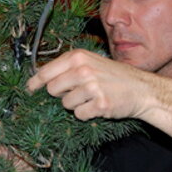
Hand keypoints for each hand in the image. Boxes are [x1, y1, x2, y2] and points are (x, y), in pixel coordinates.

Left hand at [27, 49, 152, 120]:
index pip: (45, 71)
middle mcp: (83, 70)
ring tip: (92, 98)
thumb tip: (41, 79)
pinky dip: (86, 114)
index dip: (35, 82)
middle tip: (78, 92)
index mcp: (78, 57)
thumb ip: (68, 68)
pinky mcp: (100, 104)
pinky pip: (79, 115)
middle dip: (61, 94)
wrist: (141, 89)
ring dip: (76, 105)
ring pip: (65, 104)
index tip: (29, 89)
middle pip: (52, 89)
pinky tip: (98, 106)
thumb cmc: (114, 77)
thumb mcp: (91, 62)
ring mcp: (91, 87)